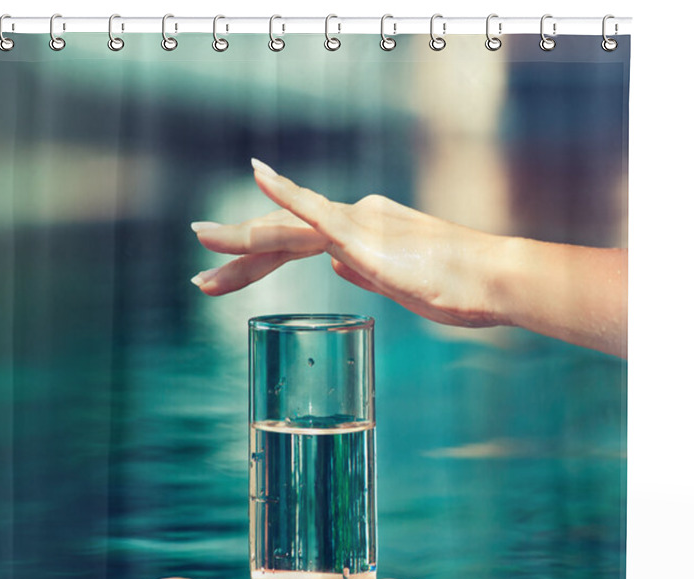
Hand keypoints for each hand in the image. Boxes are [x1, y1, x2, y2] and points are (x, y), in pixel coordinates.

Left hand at [189, 159, 509, 326]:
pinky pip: (318, 210)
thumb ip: (363, 271)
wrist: (492, 281)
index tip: (225, 279)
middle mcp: (353, 219)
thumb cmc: (456, 288)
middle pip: (283, 236)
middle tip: (201, 280)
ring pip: (288, 229)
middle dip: (238, 258)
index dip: (257, 261)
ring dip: (240, 240)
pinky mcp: (367, 235)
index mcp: (359, 234)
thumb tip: (333, 266)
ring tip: (200, 245)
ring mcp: (358, 224)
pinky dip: (286, 193)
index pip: (297, 244)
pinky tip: (258, 174)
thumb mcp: (397, 286)